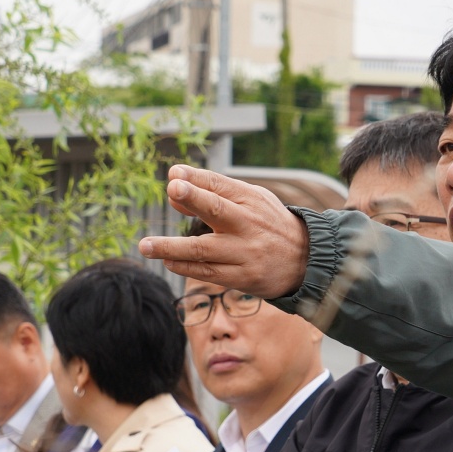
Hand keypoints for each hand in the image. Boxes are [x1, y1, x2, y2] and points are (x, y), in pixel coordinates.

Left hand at [137, 165, 309, 297]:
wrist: (306, 260)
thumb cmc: (267, 224)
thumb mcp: (250, 201)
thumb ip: (213, 194)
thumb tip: (173, 192)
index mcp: (250, 199)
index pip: (219, 184)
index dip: (196, 178)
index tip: (174, 174)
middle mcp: (248, 224)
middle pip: (217, 209)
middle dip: (194, 198)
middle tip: (172, 189)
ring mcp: (245, 252)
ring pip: (204, 249)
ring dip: (172, 247)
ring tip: (146, 245)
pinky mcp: (242, 277)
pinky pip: (208, 273)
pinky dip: (185, 267)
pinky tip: (167, 261)